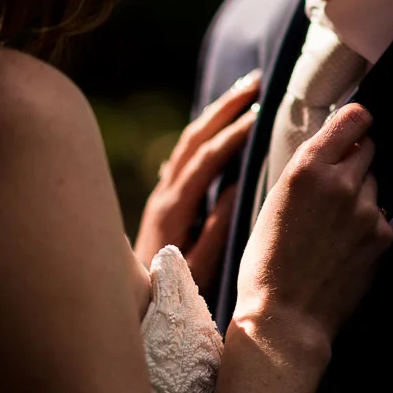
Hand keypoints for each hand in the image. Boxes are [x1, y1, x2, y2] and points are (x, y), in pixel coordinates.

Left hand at [134, 70, 260, 291]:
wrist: (129, 309)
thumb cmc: (169, 297)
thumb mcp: (199, 268)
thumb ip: (217, 229)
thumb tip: (238, 187)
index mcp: (173, 208)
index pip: (206, 159)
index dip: (233, 135)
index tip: (263, 114)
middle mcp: (164, 193)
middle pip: (194, 137)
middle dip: (224, 108)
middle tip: (257, 82)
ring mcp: (162, 193)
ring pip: (188, 142)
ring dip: (216, 115)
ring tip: (246, 94)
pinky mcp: (165, 199)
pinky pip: (187, 155)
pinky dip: (208, 133)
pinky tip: (223, 127)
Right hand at [234, 103, 392, 354]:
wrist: (286, 317)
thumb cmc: (267, 262)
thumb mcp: (274, 202)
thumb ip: (305, 171)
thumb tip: (330, 150)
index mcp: (307, 168)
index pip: (354, 118)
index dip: (357, 121)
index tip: (356, 126)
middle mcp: (341, 182)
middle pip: (369, 148)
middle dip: (356, 158)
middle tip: (336, 183)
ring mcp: (366, 210)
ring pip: (375, 183)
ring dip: (362, 192)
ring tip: (335, 223)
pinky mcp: (383, 236)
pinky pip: (381, 215)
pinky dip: (368, 224)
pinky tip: (345, 245)